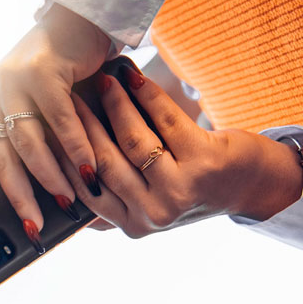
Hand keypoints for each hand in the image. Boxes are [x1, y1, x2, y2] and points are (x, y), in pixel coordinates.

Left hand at [0, 3, 110, 245]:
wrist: (80, 23)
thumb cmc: (60, 73)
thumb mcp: (33, 109)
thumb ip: (24, 142)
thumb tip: (21, 192)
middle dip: (18, 196)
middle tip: (34, 225)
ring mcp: (12, 79)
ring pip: (28, 142)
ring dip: (50, 176)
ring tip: (66, 199)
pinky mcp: (40, 70)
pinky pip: (58, 121)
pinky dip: (75, 148)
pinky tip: (87, 169)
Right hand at [58, 57, 301, 236]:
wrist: (250, 185)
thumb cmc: (191, 187)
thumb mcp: (147, 205)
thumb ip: (110, 203)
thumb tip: (62, 185)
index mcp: (133, 225)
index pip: (87, 187)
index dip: (67, 154)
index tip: (52, 124)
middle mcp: (154, 214)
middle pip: (104, 163)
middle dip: (83, 125)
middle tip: (69, 96)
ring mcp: (179, 191)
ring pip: (132, 141)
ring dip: (114, 105)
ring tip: (102, 80)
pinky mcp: (203, 162)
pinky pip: (165, 120)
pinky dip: (146, 95)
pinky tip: (133, 78)